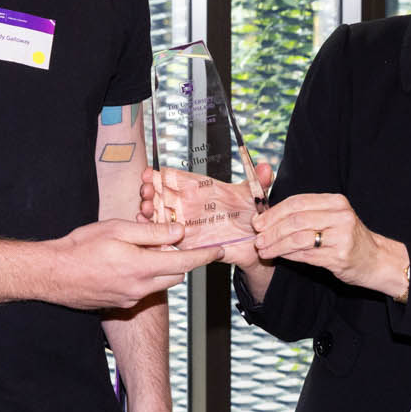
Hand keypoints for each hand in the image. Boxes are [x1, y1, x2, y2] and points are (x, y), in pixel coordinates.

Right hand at [45, 220, 222, 310]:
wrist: (52, 275)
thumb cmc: (80, 248)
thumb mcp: (116, 230)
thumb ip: (151, 233)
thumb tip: (178, 232)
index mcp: (141, 266)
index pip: (184, 262)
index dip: (205, 255)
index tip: (219, 250)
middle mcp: (140, 287)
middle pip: (176, 274)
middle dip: (180, 259)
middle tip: (170, 241)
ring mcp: (130, 298)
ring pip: (160, 282)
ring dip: (160, 267)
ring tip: (142, 249)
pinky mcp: (121, 304)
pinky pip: (143, 289)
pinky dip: (144, 276)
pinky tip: (124, 263)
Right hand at [143, 164, 273, 267]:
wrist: (255, 244)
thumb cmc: (251, 216)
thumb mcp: (254, 196)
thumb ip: (259, 181)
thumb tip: (266, 167)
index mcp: (200, 189)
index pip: (174, 178)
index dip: (159, 175)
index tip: (150, 174)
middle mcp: (188, 204)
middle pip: (160, 194)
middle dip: (148, 191)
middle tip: (145, 192)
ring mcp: (184, 223)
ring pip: (158, 215)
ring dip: (147, 211)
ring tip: (144, 209)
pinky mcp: (185, 242)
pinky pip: (164, 238)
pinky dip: (152, 234)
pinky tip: (147, 230)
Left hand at [253, 193, 408, 298]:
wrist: (376, 259)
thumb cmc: (348, 238)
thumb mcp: (332, 217)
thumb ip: (306, 213)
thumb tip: (269, 217)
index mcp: (336, 202)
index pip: (298, 202)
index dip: (274, 212)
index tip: (258, 221)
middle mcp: (341, 216)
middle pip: (296, 219)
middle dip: (272, 229)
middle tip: (258, 238)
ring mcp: (342, 236)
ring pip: (299, 238)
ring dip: (277, 244)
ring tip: (264, 249)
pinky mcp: (340, 256)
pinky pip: (306, 254)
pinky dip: (289, 255)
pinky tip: (279, 256)